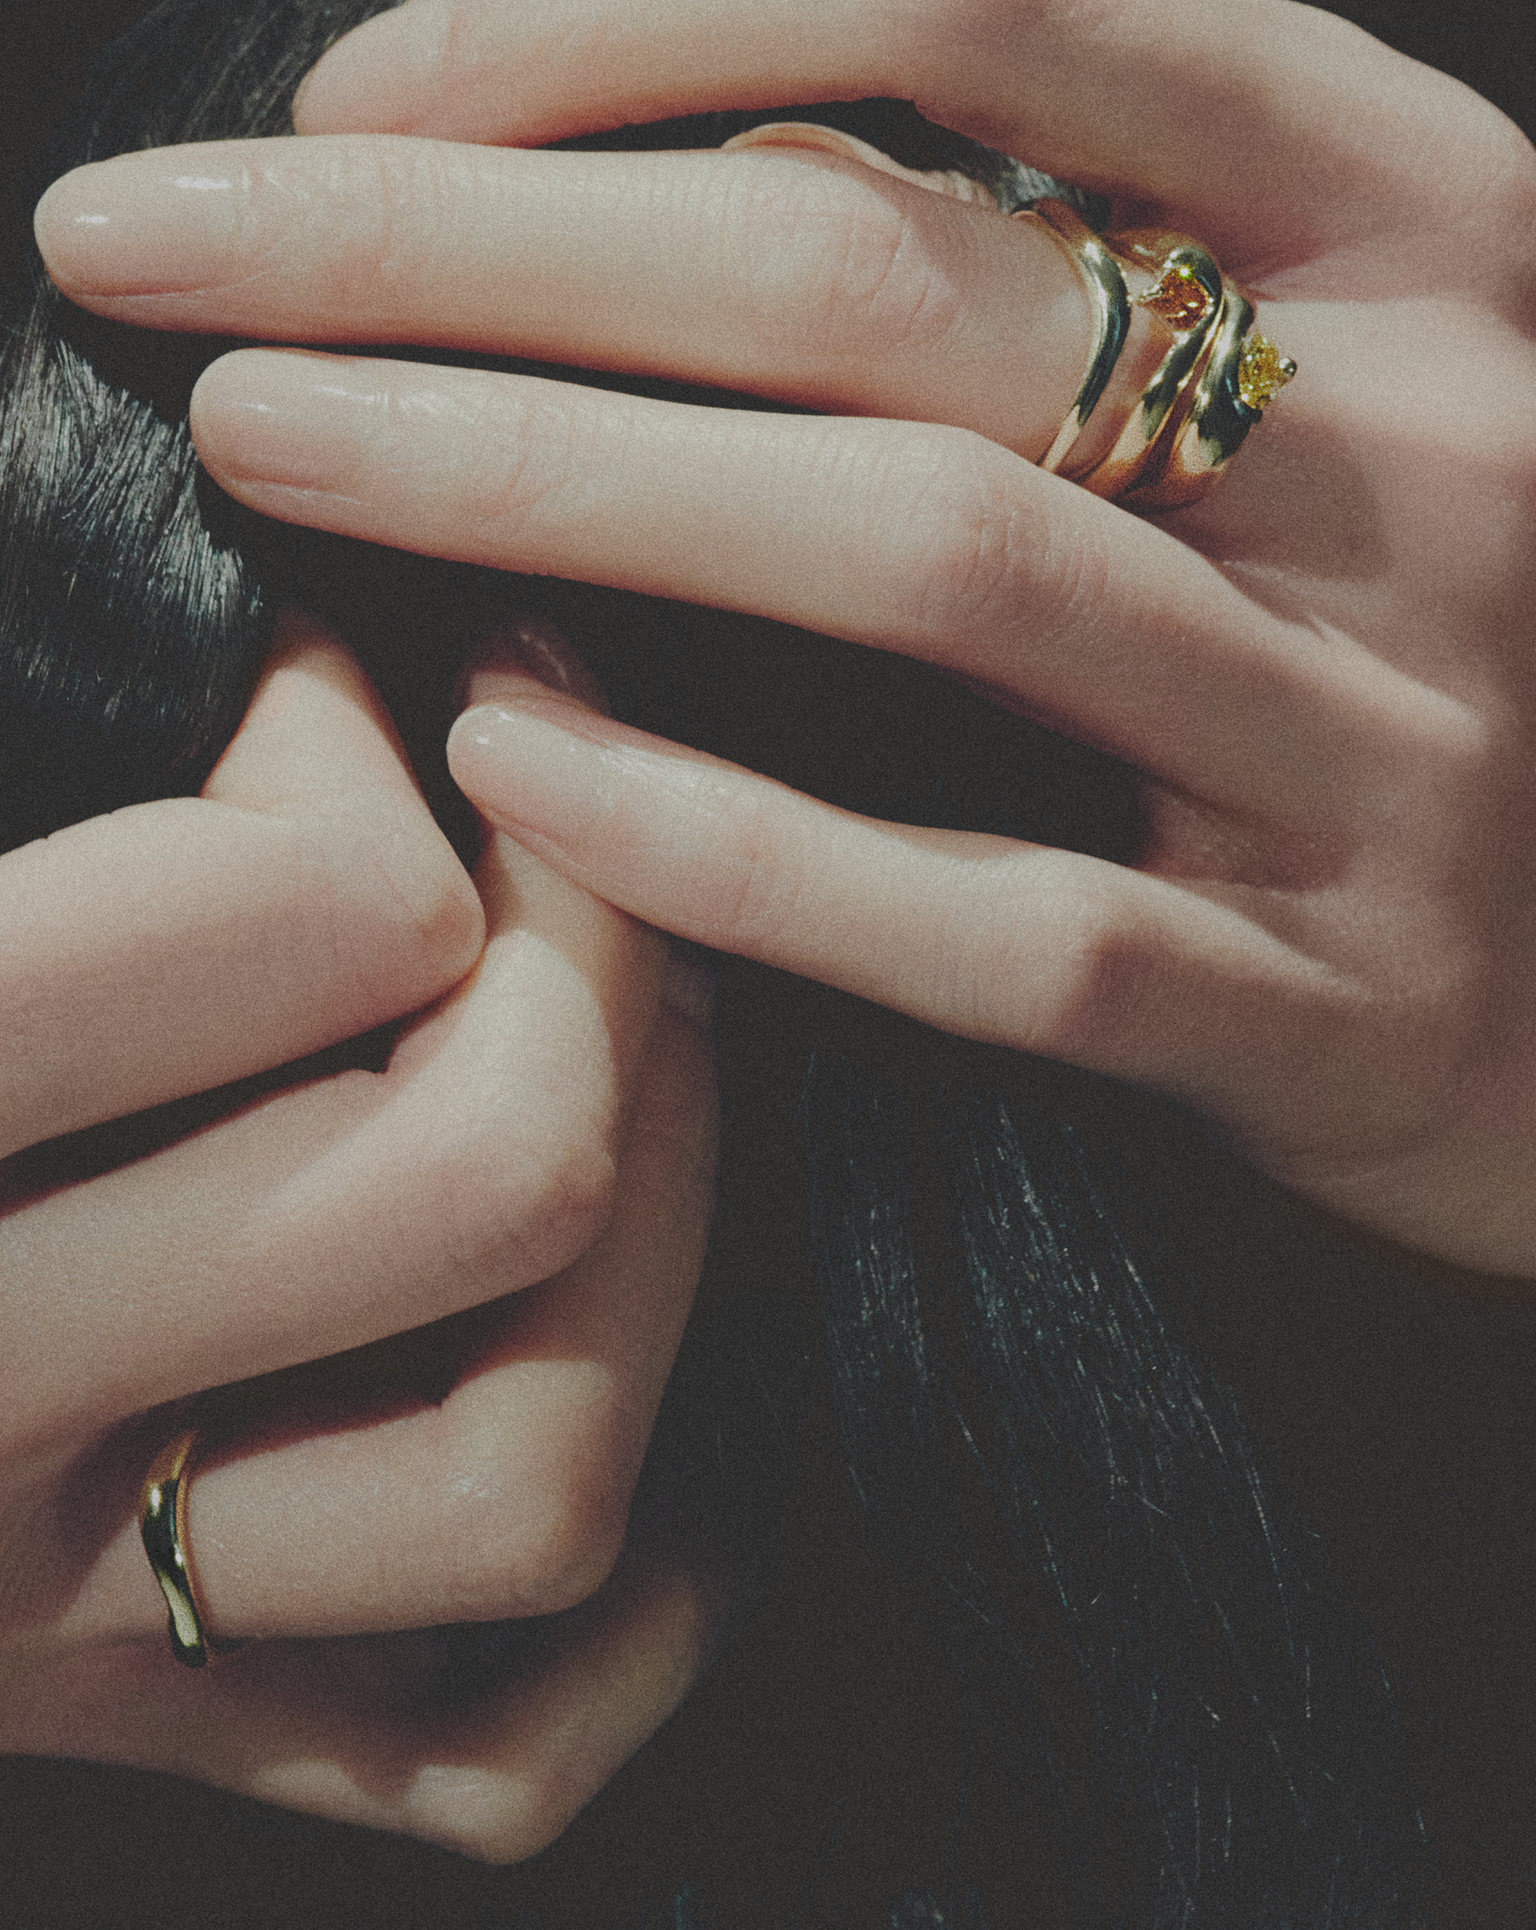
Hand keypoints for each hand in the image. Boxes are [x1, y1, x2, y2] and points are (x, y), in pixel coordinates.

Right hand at [0, 615, 719, 1858]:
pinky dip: (621, 1592)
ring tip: (624, 1042)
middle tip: (539, 815)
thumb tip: (262, 593)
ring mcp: (44, 1626)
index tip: (325, 669)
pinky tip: (609, 1365)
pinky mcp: (114, 1738)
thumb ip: (28, 689)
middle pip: (494, 1175)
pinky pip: (477, 1748)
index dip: (364, 742)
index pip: (312, 919)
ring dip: (664, 1227)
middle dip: (594, 942)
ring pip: (533, 1474)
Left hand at [36, 0, 1535, 1330]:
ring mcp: (1397, 742)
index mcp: (1430, 198)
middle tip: (170, 249)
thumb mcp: (1430, 322)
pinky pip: (995, 920)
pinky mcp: (1349, 1017)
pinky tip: (515, 767)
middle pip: (866, 268)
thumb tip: (689, 138)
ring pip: (915, 567)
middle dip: (459, 238)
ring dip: (539, 488)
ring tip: (273, 451)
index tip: (366, 93)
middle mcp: (1429, 435)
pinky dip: (727, 839)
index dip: (617, 5)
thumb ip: (1124, 214)